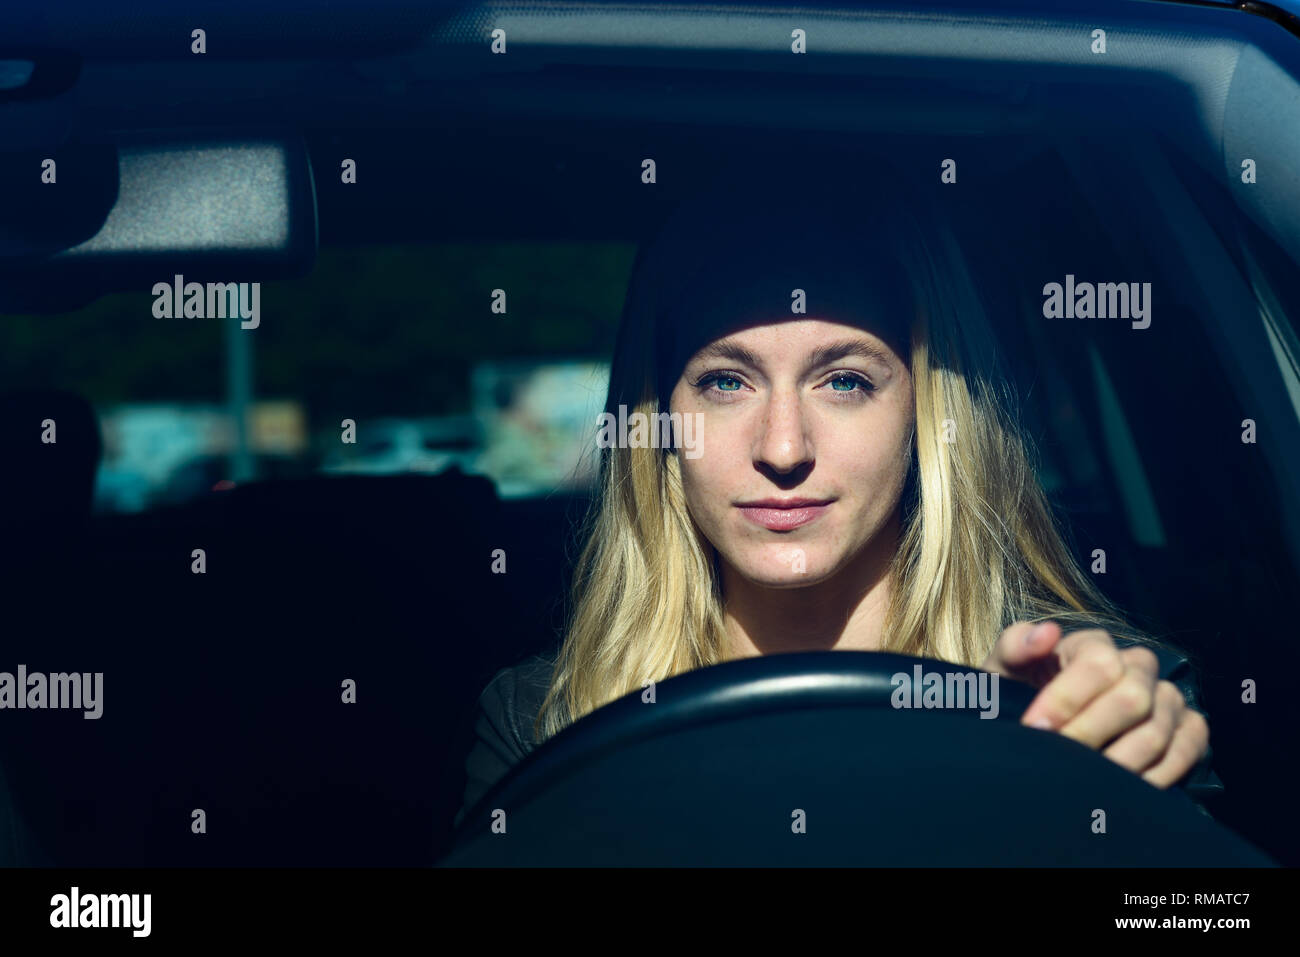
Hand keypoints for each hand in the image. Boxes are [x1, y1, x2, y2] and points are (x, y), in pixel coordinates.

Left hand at [979, 621, 1209, 787]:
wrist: (1041, 726)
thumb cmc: (1020, 693)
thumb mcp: (1005, 669)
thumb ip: (1016, 646)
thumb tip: (1047, 633)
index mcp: (1094, 645)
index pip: (1099, 664)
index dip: (1067, 699)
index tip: (1036, 728)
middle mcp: (1137, 665)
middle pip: (1132, 698)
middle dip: (1091, 734)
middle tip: (1060, 760)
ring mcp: (1165, 696)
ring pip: (1158, 729)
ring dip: (1120, 762)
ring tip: (1086, 781)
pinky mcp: (1186, 726)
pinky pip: (1188, 747)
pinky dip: (1160, 773)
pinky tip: (1125, 787)